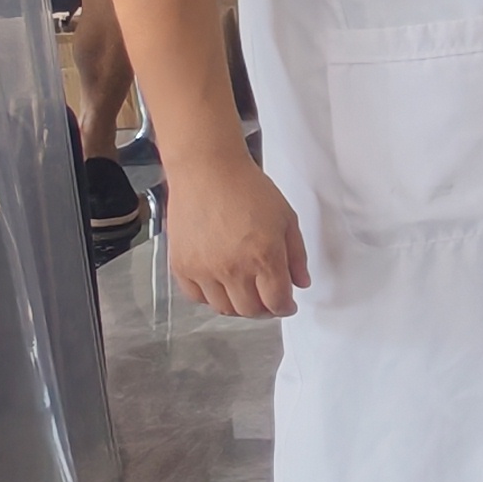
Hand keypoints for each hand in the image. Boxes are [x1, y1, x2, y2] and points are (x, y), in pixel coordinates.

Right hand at [164, 155, 306, 319]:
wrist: (207, 171)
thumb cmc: (249, 189)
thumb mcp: (286, 218)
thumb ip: (296, 255)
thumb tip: (301, 282)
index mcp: (263, 257)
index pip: (277, 302)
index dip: (286, 308)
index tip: (288, 305)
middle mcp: (232, 269)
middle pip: (250, 310)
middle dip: (265, 309)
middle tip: (268, 300)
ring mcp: (203, 269)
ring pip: (223, 308)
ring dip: (238, 306)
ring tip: (246, 293)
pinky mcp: (181, 265)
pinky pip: (196, 297)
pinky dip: (210, 298)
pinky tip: (220, 286)